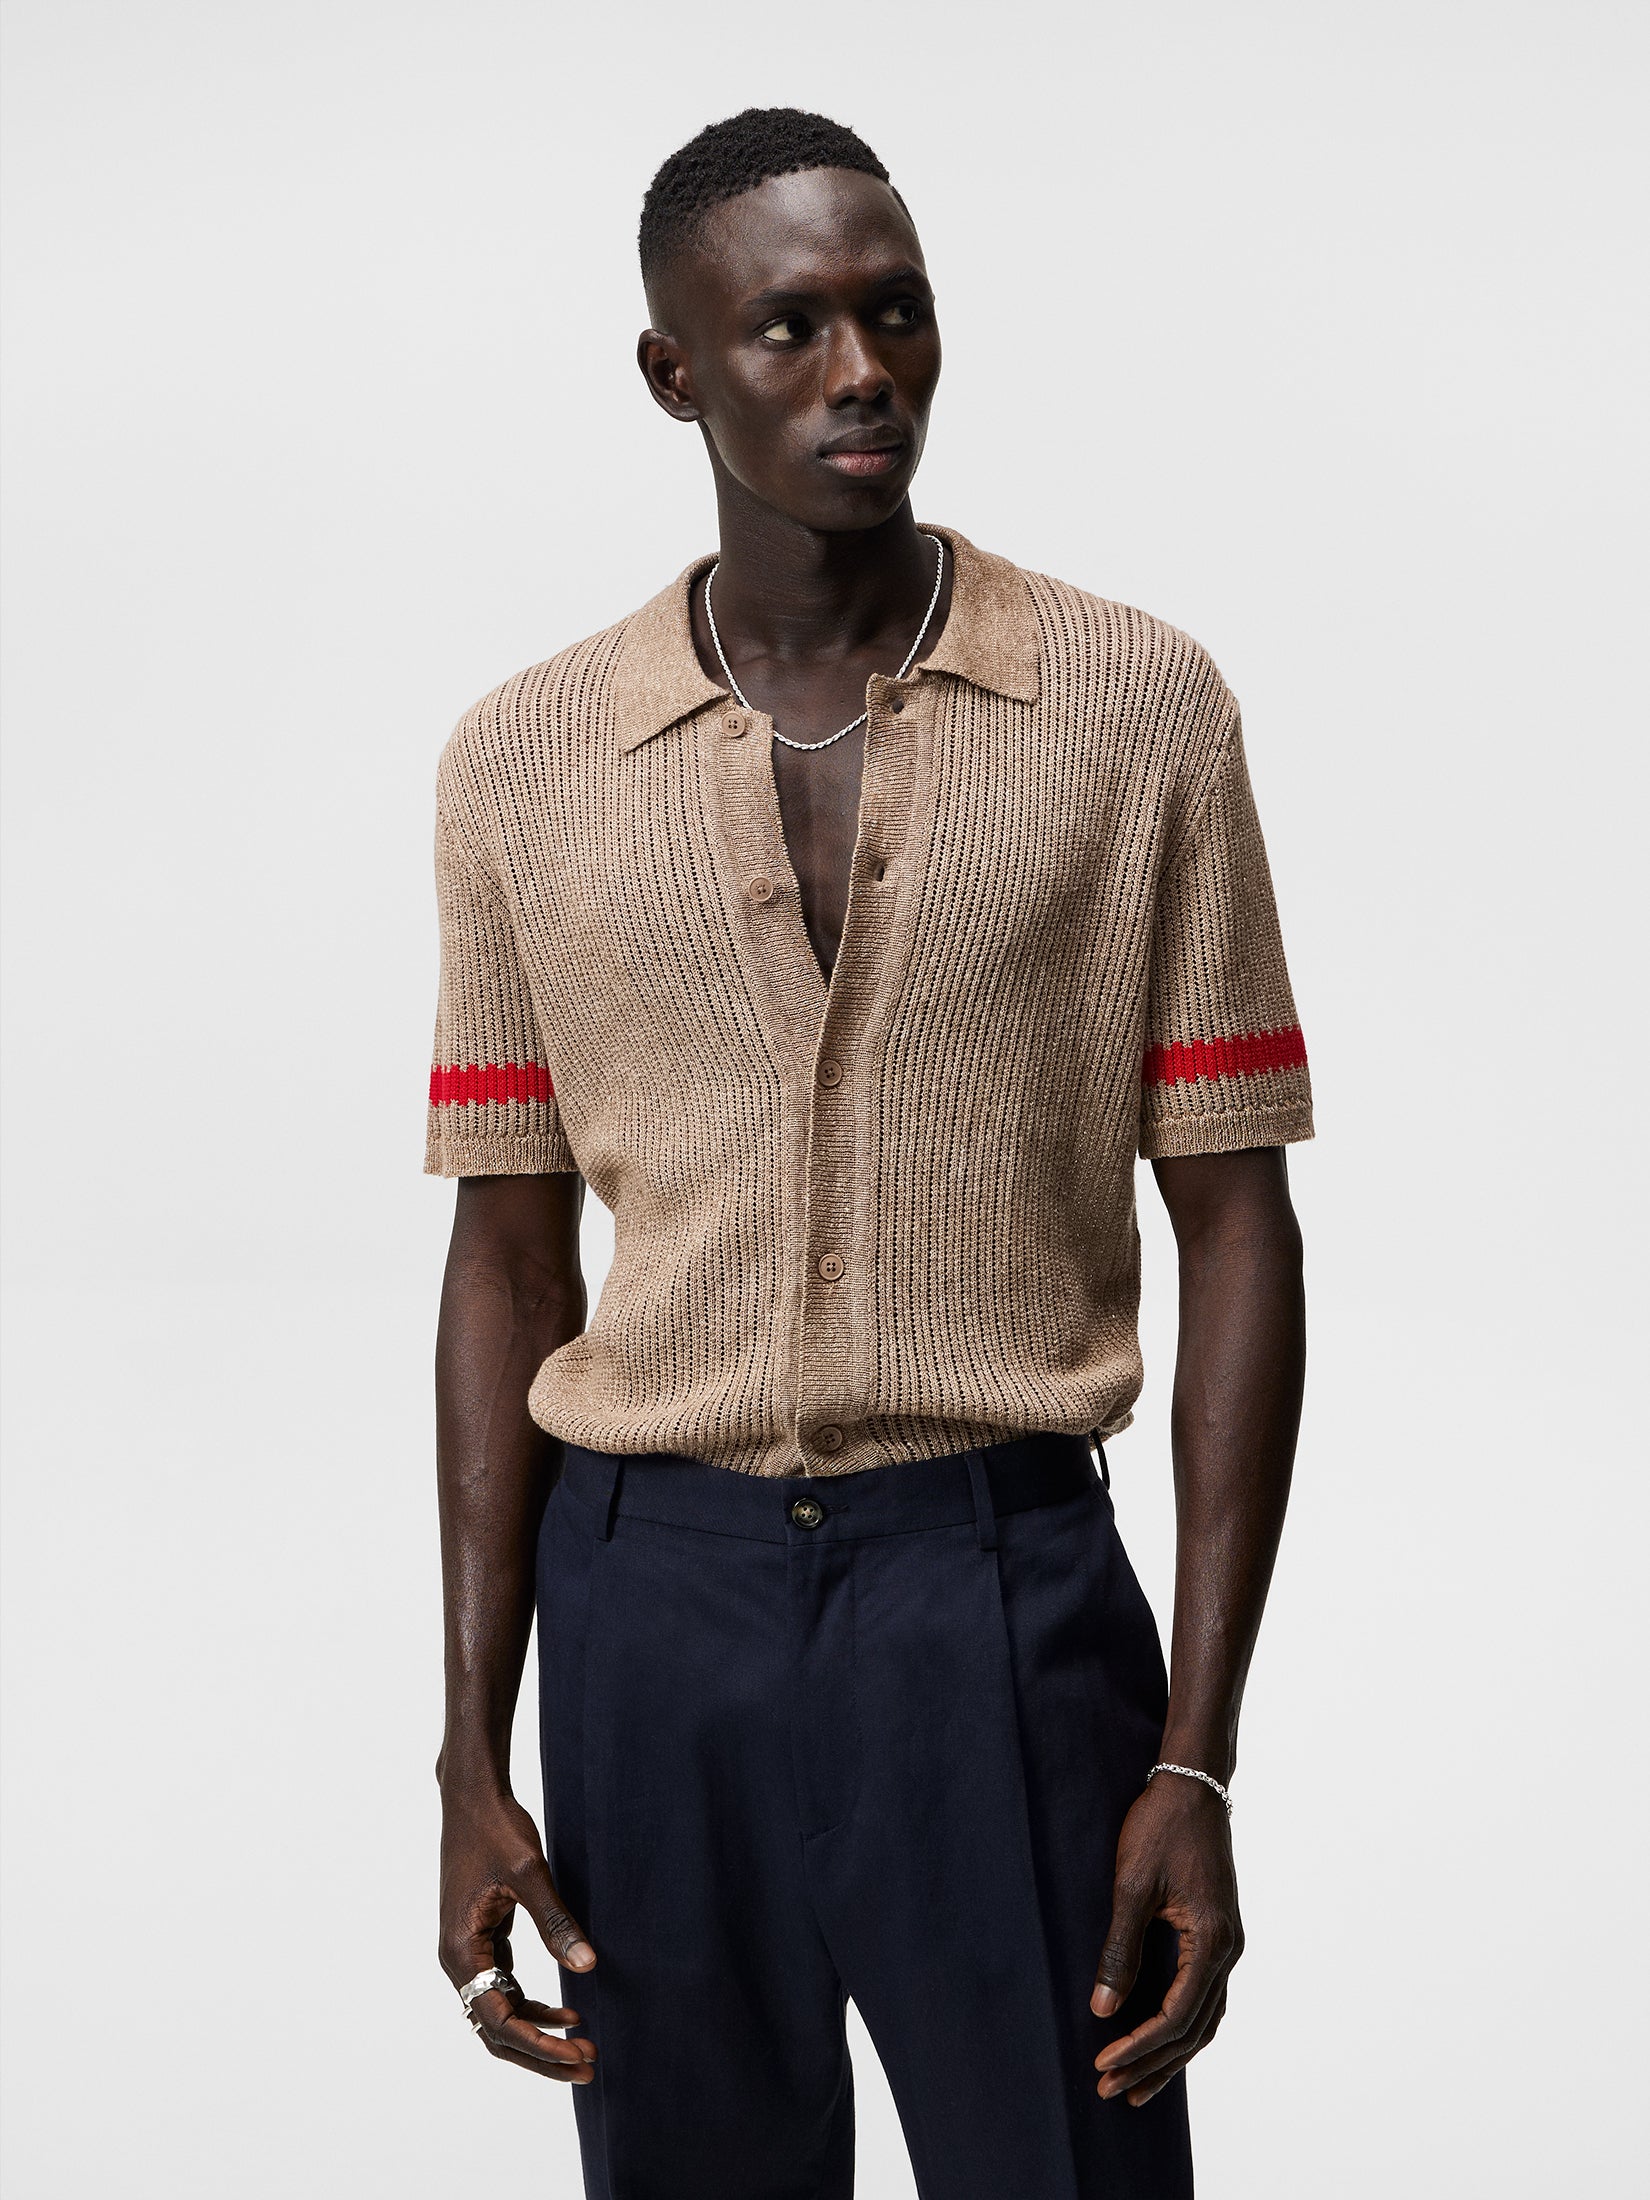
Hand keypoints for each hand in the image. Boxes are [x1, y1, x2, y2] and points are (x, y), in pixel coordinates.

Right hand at [438, 1780, 598, 2081]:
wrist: (472, 1796)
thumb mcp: (529, 1872)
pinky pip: (505, 1988)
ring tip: (583, 2044)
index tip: (577, 2053)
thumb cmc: (495, 1828)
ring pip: (501, 2012)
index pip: (498, 2020)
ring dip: (539, 2032)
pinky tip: (567, 2009)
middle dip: (541, 2052)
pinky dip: (533, 2004)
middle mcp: (459, 1959)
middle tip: (588, 2064)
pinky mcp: (483, 1939)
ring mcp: (469, 1951)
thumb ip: (555, 1920)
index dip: (539, 2044)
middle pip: (496, 2029)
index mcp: (462, 1951)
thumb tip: (587, 1966)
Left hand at [1089, 1772, 1242, 2105]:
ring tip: (1136, 2086)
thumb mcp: (1131, 1886)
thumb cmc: (1159, 1828)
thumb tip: (1101, 2009)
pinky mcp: (1218, 1935)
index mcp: (1212, 1940)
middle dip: (1153, 2064)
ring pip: (1204, 2019)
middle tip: (1111, 2092)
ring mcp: (1227, 1943)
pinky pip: (1204, 1997)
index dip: (1140, 2047)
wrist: (1192, 1786)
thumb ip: (1119, 1949)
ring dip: (1170, 2054)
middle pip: (1194, 2030)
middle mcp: (1228, 1950)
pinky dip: (1181, 2027)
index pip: (1176, 2016)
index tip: (1104, 2066)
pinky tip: (1158, 2040)